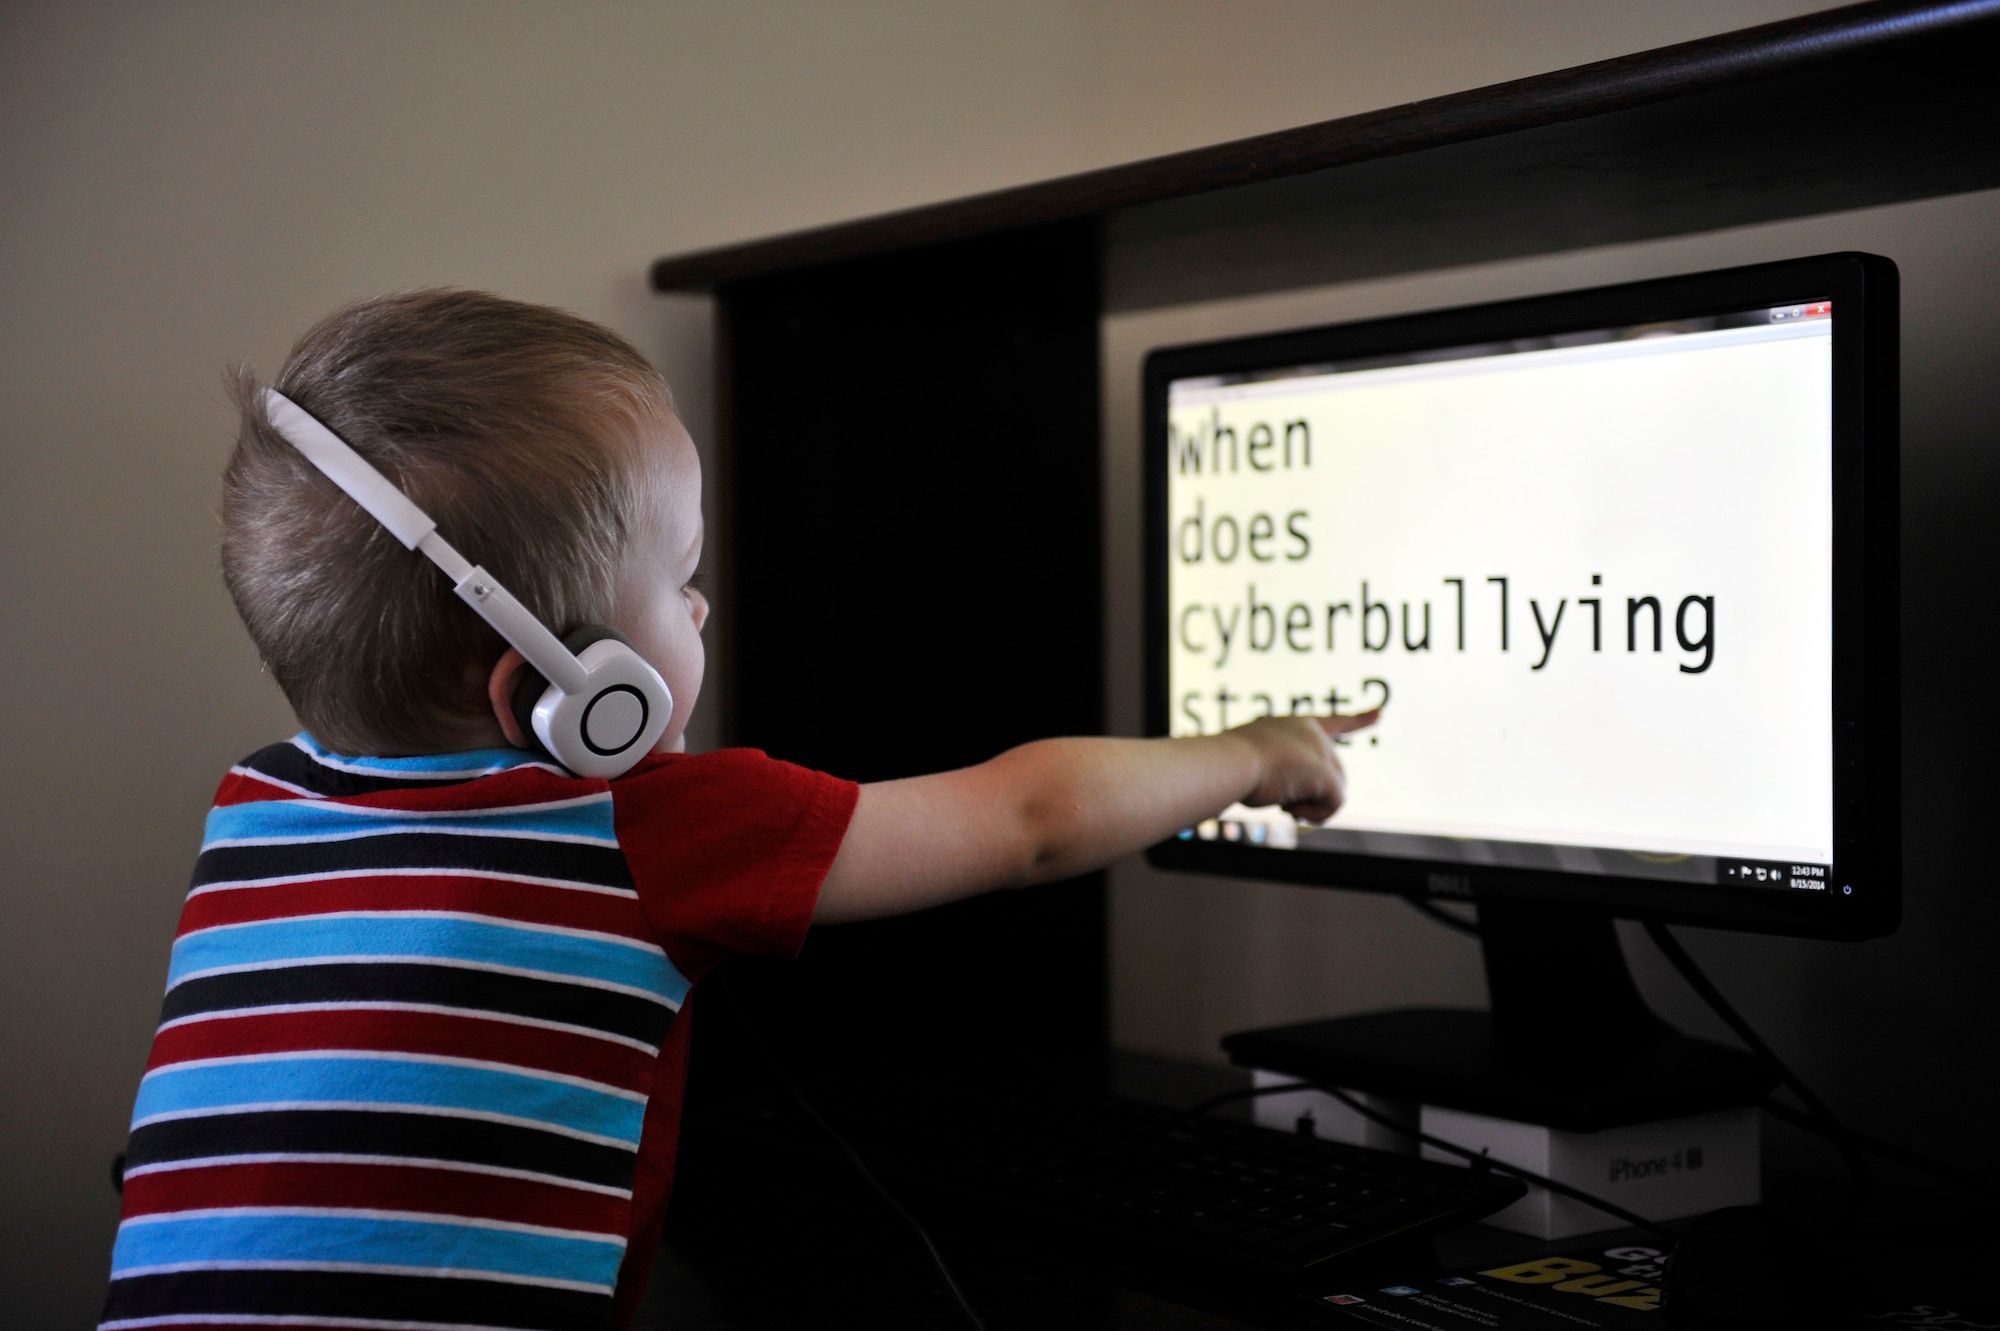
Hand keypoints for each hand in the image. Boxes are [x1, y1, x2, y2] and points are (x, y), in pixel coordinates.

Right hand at [1234, 710, 1379, 823]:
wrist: (1231, 762)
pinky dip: (1315, 814)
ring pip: (1331, 791)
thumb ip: (1280, 776)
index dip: (1359, 720)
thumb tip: (1294, 802)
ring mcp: (1321, 750)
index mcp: (1294, 724)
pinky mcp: (1328, 773)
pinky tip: (1291, 807)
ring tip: (1280, 799)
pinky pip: (1334, 803)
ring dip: (1307, 804)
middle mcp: (1312, 732)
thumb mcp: (1256, 766)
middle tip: (1279, 797)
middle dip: (1308, 794)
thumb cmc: (1232, 764)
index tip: (1382, 713)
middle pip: (1328, 775)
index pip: (1334, 723)